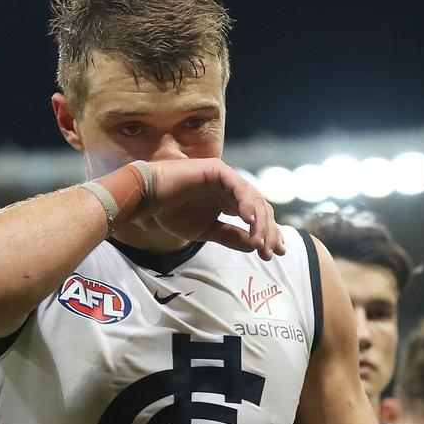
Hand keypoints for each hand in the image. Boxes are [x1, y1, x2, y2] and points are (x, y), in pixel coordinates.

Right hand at [142, 158, 285, 259]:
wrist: (149, 199)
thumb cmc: (173, 213)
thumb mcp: (206, 232)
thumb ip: (230, 237)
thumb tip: (255, 246)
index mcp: (230, 202)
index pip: (257, 218)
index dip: (268, 234)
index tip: (274, 253)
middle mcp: (232, 189)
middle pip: (261, 209)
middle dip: (268, 231)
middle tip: (269, 252)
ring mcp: (227, 178)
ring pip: (253, 198)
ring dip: (259, 221)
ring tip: (259, 241)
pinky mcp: (218, 170)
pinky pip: (238, 187)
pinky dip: (246, 203)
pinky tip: (249, 220)